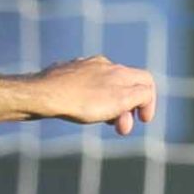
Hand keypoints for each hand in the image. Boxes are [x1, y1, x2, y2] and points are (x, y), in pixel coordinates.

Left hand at [36, 57, 156, 134]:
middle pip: (125, 85)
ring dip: (109, 104)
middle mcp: (104, 64)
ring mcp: (83, 67)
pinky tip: (79, 108)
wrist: (44, 95)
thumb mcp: (120, 101)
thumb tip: (146, 94)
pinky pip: (85, 85)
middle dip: (127, 109)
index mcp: (119, 71)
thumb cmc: (82, 101)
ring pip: (105, 85)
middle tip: (120, 129)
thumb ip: (140, 95)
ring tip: (99, 119)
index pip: (147, 80)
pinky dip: (89, 99)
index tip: (143, 120)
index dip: (150, 102)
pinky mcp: (66, 73)